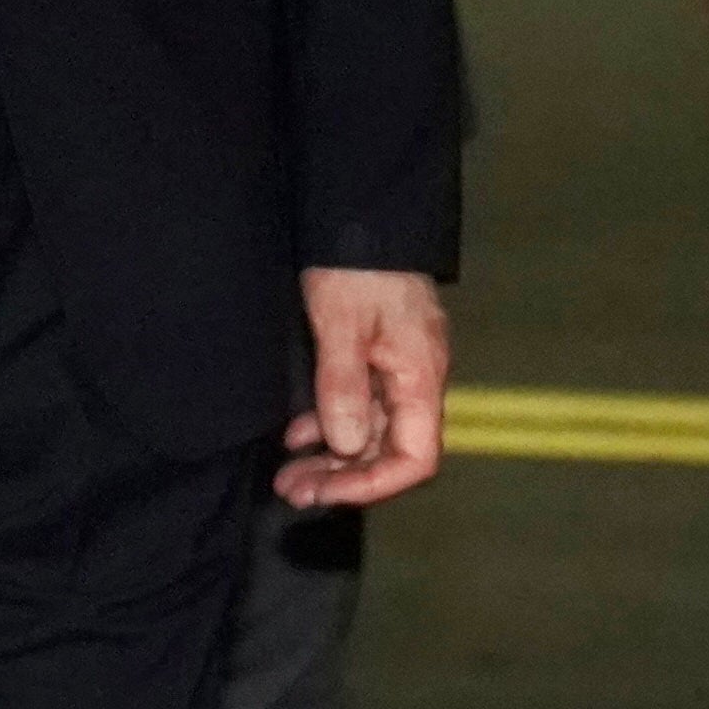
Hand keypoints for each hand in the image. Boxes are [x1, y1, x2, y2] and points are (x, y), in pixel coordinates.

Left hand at [280, 267, 448, 511]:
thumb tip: (345, 447)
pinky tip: (297, 435)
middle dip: (343, 478)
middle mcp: (416, 380)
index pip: (416, 457)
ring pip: (371, 432)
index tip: (326, 492)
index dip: (374, 485)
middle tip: (291, 490)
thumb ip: (343, 387)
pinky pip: (361, 406)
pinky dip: (330, 426)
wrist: (363, 216)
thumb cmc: (356, 267)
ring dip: (332, 458)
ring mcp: (398, 369)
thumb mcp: (341, 324)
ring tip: (288, 474)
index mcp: (420, 377)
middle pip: (390, 450)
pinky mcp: (378, 356)